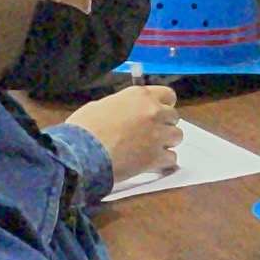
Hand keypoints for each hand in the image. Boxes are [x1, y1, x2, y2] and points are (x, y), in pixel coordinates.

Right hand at [65, 84, 181, 182]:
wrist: (82, 152)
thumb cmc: (84, 126)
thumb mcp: (100, 106)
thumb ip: (121, 106)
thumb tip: (124, 113)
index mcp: (140, 95)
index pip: (168, 95)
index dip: (164, 105)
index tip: (157, 113)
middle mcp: (153, 112)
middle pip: (174, 117)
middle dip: (165, 124)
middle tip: (151, 133)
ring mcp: (157, 134)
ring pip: (177, 136)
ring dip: (167, 142)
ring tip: (152, 149)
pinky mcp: (156, 157)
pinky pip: (172, 158)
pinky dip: (164, 162)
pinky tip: (152, 164)